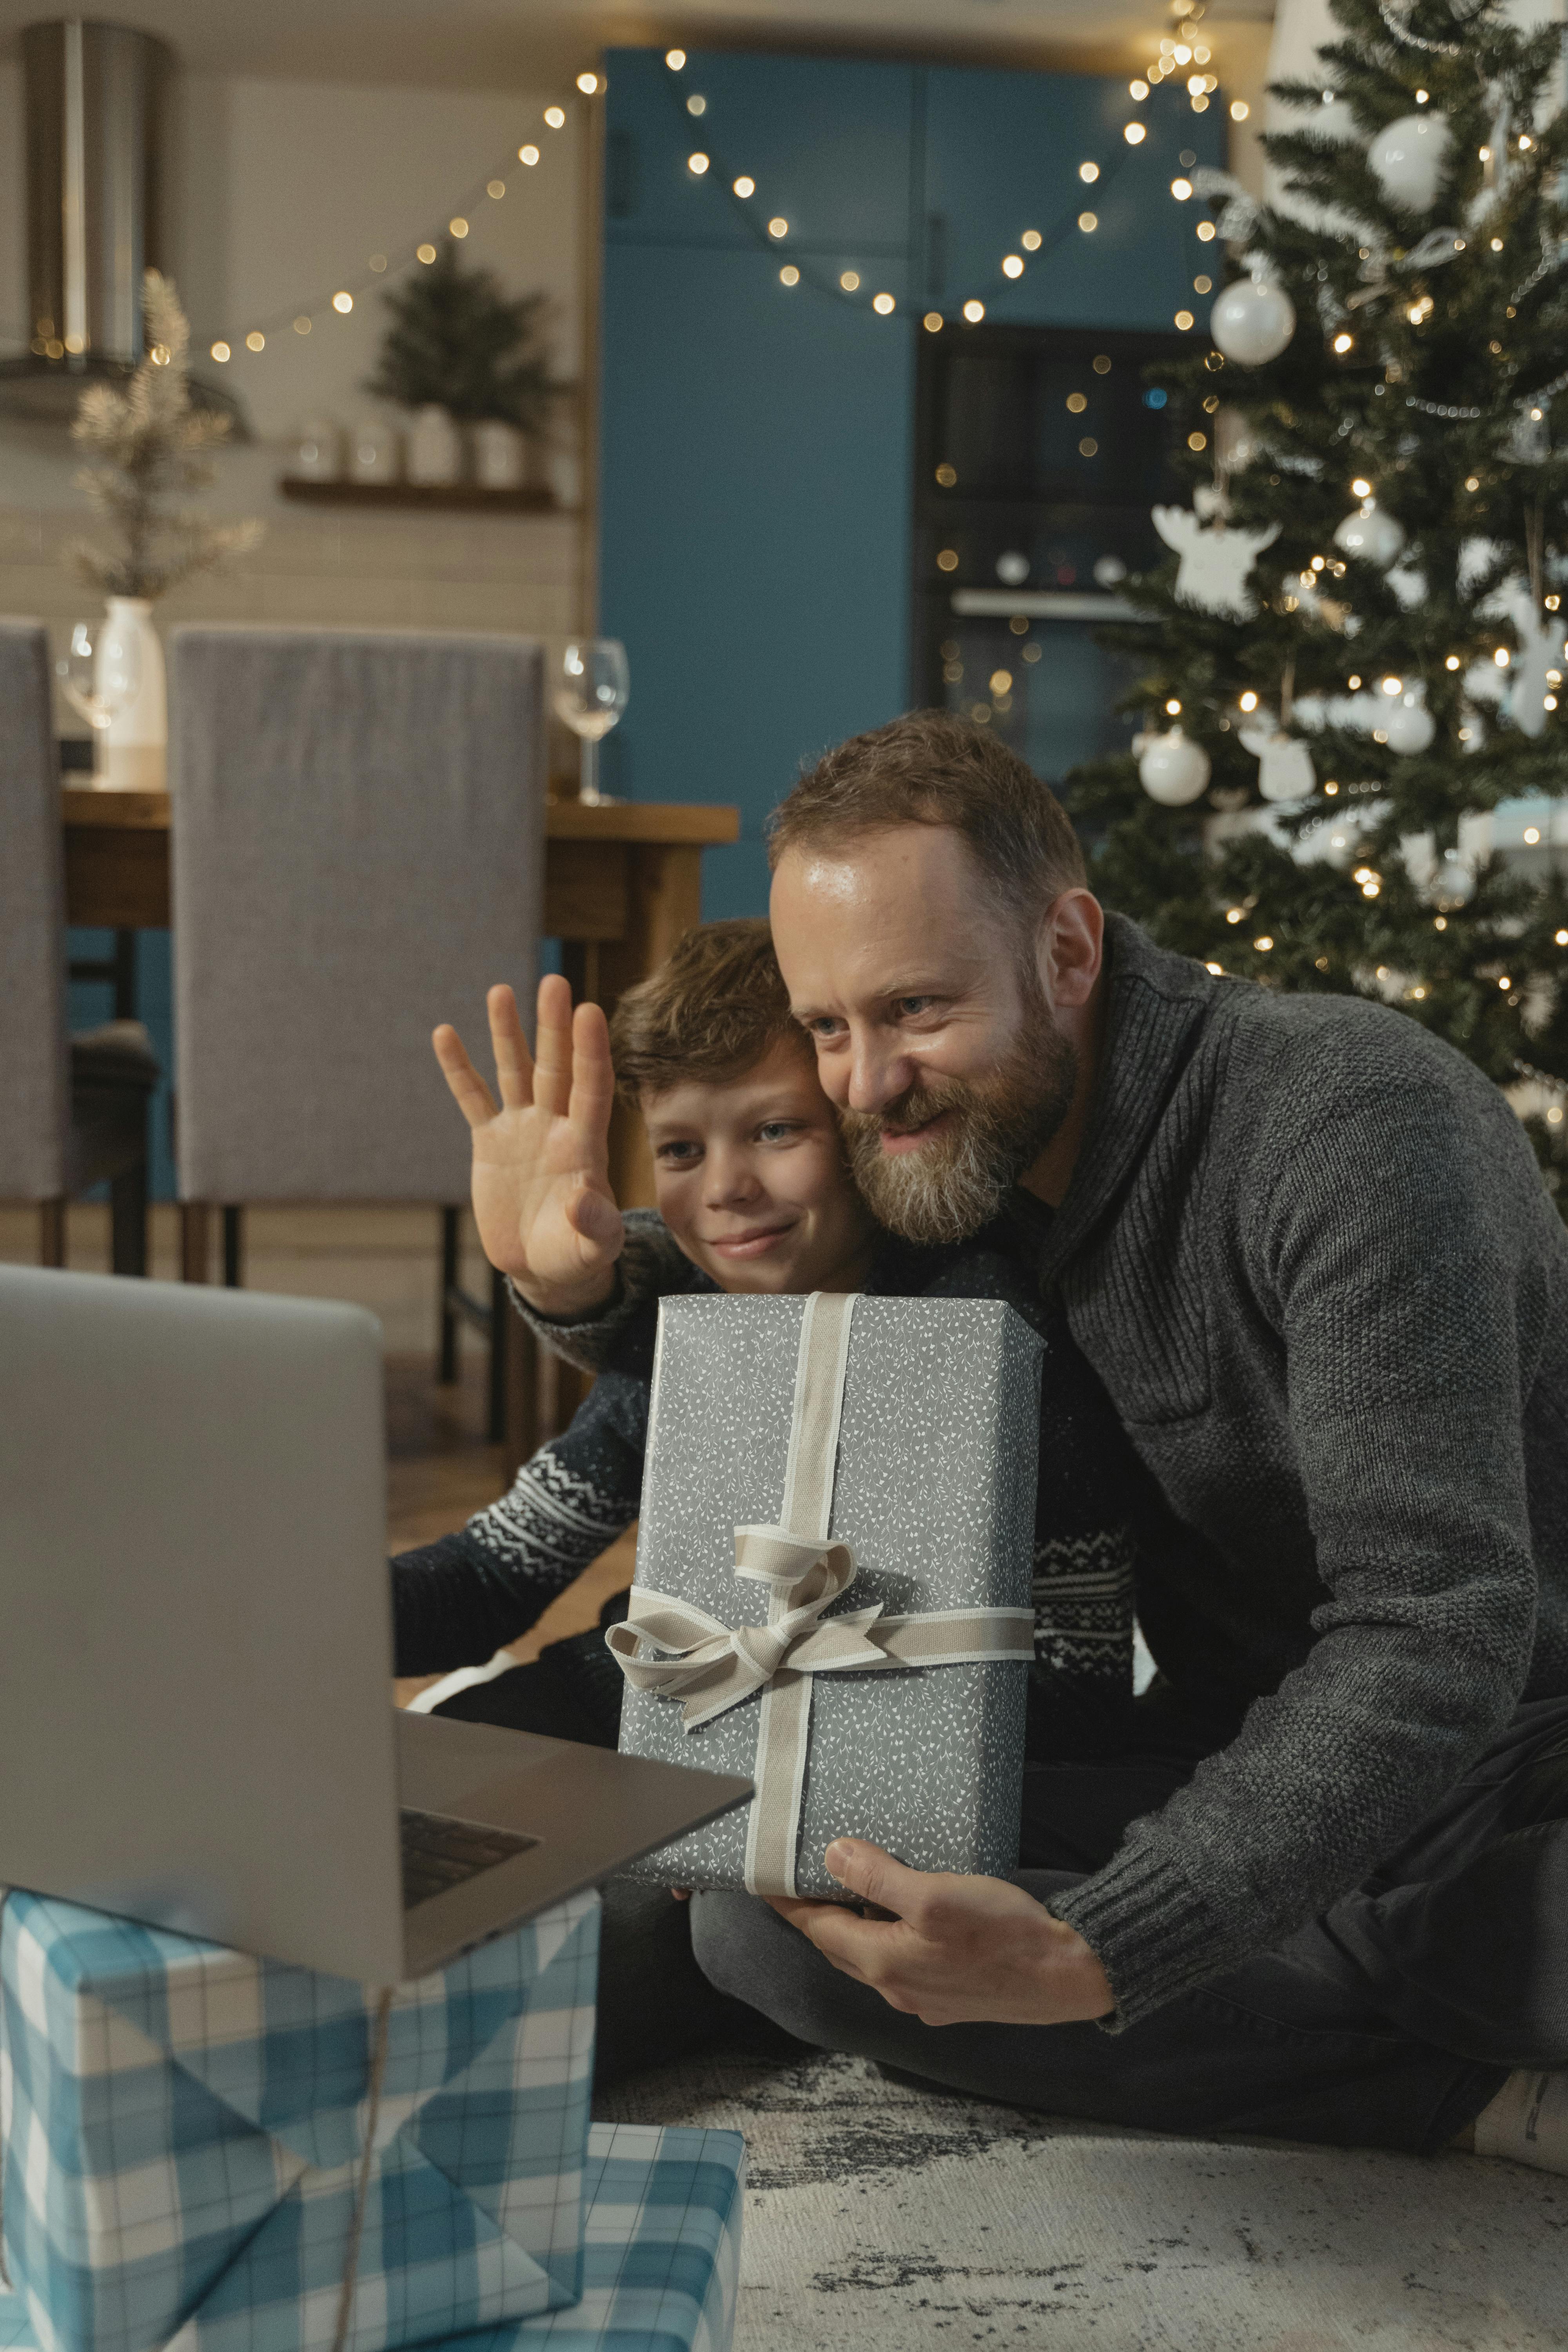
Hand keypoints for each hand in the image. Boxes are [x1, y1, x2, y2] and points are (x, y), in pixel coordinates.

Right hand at [432, 975, 623, 1316]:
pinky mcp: (490, 1141)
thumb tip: (581, 1201)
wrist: (544, 1265)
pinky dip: (459, 1069)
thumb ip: (594, 1225)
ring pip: (515, 1072)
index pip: (591, 1089)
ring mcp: (523, 1129)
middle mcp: (556, 1126)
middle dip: (553, 1026)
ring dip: (508, 1033)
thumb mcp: (594, 1247)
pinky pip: (473, 1098)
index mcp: (585, 1146)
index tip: (590, 1011)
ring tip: (501, 990)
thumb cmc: (579, 1255)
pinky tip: (446, 1034)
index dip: (591, 1052)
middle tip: (554, 981)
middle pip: (555, 1067)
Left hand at [768, 1838, 1115, 2027]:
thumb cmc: (1004, 1933)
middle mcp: (897, 1988)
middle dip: (816, 1916)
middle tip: (799, 1882)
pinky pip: (900, 1966)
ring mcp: (924, 1999)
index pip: (818, 1929)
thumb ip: (879, 1877)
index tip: (766, 1880)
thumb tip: (833, 1857)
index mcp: (884, 1962)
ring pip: (870, 1958)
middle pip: (839, 1948)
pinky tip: (901, 1919)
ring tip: (847, 1892)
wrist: (1067, 1976)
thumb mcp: (935, 1893)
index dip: (790, 1903)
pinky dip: (886, 1939)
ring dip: (852, 1928)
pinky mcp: (950, 1998)